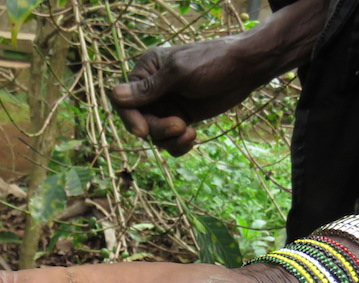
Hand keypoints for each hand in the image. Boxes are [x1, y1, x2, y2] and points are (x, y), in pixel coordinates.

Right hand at [111, 39, 255, 155]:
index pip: (125, 101)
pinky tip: (193, 138)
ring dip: (170, 140)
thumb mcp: (178, 74)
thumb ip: (148, 88)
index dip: (130, 119)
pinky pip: (170, 141)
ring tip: (190, 134)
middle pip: (140, 122)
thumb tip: (114, 95)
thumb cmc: (212, 62)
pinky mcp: (181, 119)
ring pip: (155, 135)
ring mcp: (166, 106)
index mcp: (146, 71)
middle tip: (181, 127)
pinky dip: (178, 145)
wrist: (245, 69)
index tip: (143, 132)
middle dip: (158, 130)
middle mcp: (152, 90)